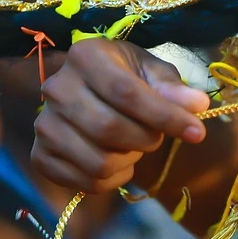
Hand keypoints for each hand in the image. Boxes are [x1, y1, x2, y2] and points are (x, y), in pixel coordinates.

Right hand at [32, 38, 209, 192]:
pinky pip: (85, 182)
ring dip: (130, 160)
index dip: (164, 116)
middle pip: (108, 129)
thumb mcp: (154, 72)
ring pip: (98, 161)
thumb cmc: (130, 77)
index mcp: (85, 56)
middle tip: (158, 137)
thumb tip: (197, 104)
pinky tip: (120, 161)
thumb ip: (174, 88)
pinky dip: (113, 179)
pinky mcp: (40, 156)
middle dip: (147, 139)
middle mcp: (56, 88)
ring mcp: (43, 124)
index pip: (125, 92)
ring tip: (136, 145)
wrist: (94, 93)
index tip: (197, 132)